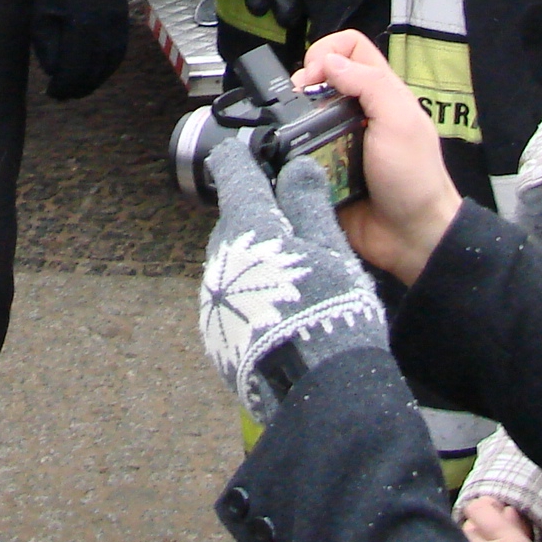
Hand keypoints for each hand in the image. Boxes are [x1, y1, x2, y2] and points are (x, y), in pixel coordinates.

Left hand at [31, 0, 131, 99]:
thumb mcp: (41, 15)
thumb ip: (47, 48)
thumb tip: (55, 72)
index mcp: (81, 30)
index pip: (74, 72)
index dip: (63, 87)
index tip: (52, 94)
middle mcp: (104, 33)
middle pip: (93, 73)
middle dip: (78, 88)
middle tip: (64, 95)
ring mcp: (117, 28)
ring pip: (108, 66)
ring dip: (94, 81)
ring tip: (78, 88)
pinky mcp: (123, 22)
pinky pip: (118, 54)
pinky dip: (107, 68)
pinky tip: (95, 71)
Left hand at [199, 144, 387, 427]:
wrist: (313, 389)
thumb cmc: (326, 309)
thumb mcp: (328, 247)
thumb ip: (308, 201)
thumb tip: (296, 164)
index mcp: (247, 227)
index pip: (233, 173)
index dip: (239, 158)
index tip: (243, 152)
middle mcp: (219, 257)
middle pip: (235, 221)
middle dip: (257, 217)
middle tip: (291, 227)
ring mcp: (213, 299)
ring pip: (231, 261)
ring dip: (254, 259)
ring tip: (293, 278)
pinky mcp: (215, 334)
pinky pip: (231, 299)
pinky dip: (250, 295)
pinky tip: (279, 312)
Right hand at [303, 29, 462, 284]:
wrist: (410, 238)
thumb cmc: (413, 178)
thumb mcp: (400, 121)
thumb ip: (369, 85)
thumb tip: (328, 61)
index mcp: (380, 94)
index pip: (351, 48)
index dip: (328, 51)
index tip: (315, 75)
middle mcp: (357, 113)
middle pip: (321, 78)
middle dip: (303, 83)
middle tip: (297, 101)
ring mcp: (338, 141)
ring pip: (304, 114)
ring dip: (294, 118)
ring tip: (289, 129)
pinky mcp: (322, 170)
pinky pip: (298, 151)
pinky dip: (290, 150)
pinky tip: (288, 155)